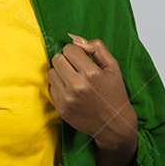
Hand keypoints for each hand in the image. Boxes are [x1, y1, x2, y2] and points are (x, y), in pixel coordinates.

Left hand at [47, 33, 137, 152]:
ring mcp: (67, 99)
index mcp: (91, 73)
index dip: (76, 51)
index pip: (69, 49)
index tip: (82, 58)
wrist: (114, 124)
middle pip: (57, 58)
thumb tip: (77, 40)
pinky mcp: (61, 109)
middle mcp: (77, 86)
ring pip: (51, 72)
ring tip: (73, 79)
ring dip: (61, 72)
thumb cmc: (114, 94)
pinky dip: (58, 86)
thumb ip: (97, 48)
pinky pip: (50, 87)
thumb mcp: (113, 67)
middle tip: (77, 68)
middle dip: (67, 59)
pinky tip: (70, 90)